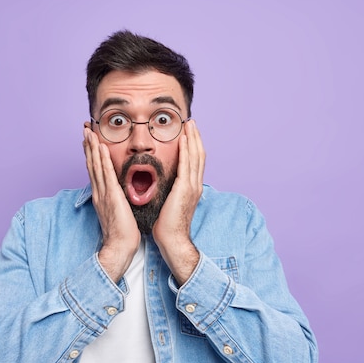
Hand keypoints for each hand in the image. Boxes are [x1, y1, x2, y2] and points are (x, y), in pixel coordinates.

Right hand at [83, 126, 139, 281]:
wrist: (120, 246)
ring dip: (92, 147)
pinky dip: (102, 159)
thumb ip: (116, 201)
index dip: (91, 154)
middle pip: (91, 164)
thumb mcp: (118, 212)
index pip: (95, 170)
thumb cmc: (122, 233)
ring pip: (95, 165)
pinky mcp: (111, 195)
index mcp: (101, 195)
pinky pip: (106, 173)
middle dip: (88, 146)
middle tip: (85, 129)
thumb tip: (119, 194)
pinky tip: (100, 147)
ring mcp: (103, 193)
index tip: (90, 141)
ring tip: (89, 131)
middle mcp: (99, 192)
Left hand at [152, 119, 205, 284]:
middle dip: (195, 137)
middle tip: (191, 122)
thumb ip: (170, 191)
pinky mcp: (185, 189)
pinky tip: (183, 139)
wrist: (172, 240)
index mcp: (192, 188)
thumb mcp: (170, 203)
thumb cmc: (167, 226)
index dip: (193, 146)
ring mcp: (192, 186)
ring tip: (189, 124)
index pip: (195, 162)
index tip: (188, 133)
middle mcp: (195, 185)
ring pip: (196, 156)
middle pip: (199, 155)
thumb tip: (164, 185)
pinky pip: (187, 164)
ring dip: (192, 138)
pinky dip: (186, 150)